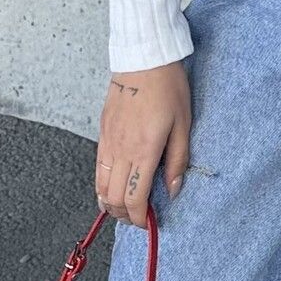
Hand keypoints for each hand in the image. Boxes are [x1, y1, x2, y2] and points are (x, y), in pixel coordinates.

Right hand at [96, 61, 191, 227]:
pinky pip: (97, 168)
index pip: (134, 198)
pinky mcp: (102, 132)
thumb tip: (173, 189)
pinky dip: (102, 184)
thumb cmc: (168, 88)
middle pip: (113, 198)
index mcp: (143, 151)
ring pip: (99, 186)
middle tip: (140, 216)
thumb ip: (177, 160)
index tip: (149, 222)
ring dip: (110, 202)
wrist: (144, 58)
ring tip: (125, 206)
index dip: (140, 218)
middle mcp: (121, 150)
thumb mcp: (183, 124)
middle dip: (124, 215)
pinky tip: (112, 186)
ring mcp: (108, 141)